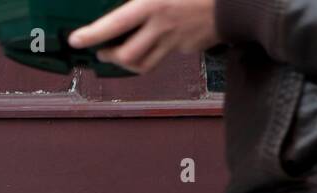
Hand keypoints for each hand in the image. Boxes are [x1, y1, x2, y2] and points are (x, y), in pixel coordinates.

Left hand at [68, 0, 218, 74]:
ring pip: (143, 64)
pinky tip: (152, 41)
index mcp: (154, 4)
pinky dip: (153, 52)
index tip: (76, 40)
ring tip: (119, 54)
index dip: (92, 34)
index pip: (114, 24)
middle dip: (109, 56)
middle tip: (100, 51)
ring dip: (127, 63)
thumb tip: (130, 2)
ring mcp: (175, 41)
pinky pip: (164, 55)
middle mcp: (162, 26)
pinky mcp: (186, 48)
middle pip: (127, 55)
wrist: (240, 2)